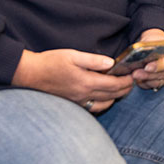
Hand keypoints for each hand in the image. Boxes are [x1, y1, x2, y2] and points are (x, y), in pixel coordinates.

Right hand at [11, 49, 134, 114]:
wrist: (30, 74)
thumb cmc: (50, 62)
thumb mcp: (73, 55)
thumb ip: (94, 60)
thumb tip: (111, 63)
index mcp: (86, 82)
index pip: (114, 85)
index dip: (126, 81)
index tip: (133, 75)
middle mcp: (84, 95)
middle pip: (112, 96)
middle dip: (125, 89)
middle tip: (132, 82)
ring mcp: (78, 102)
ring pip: (104, 104)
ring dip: (115, 98)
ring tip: (121, 89)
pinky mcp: (72, 104)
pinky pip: (93, 108)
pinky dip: (103, 104)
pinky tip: (105, 97)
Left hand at [130, 28, 163, 90]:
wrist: (158, 46)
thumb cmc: (156, 41)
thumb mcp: (154, 39)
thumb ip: (150, 46)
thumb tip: (141, 54)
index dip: (158, 66)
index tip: (147, 67)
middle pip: (162, 74)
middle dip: (147, 75)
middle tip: (135, 73)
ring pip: (157, 82)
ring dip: (145, 80)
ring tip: (135, 76)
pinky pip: (154, 86)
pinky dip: (145, 83)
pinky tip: (138, 79)